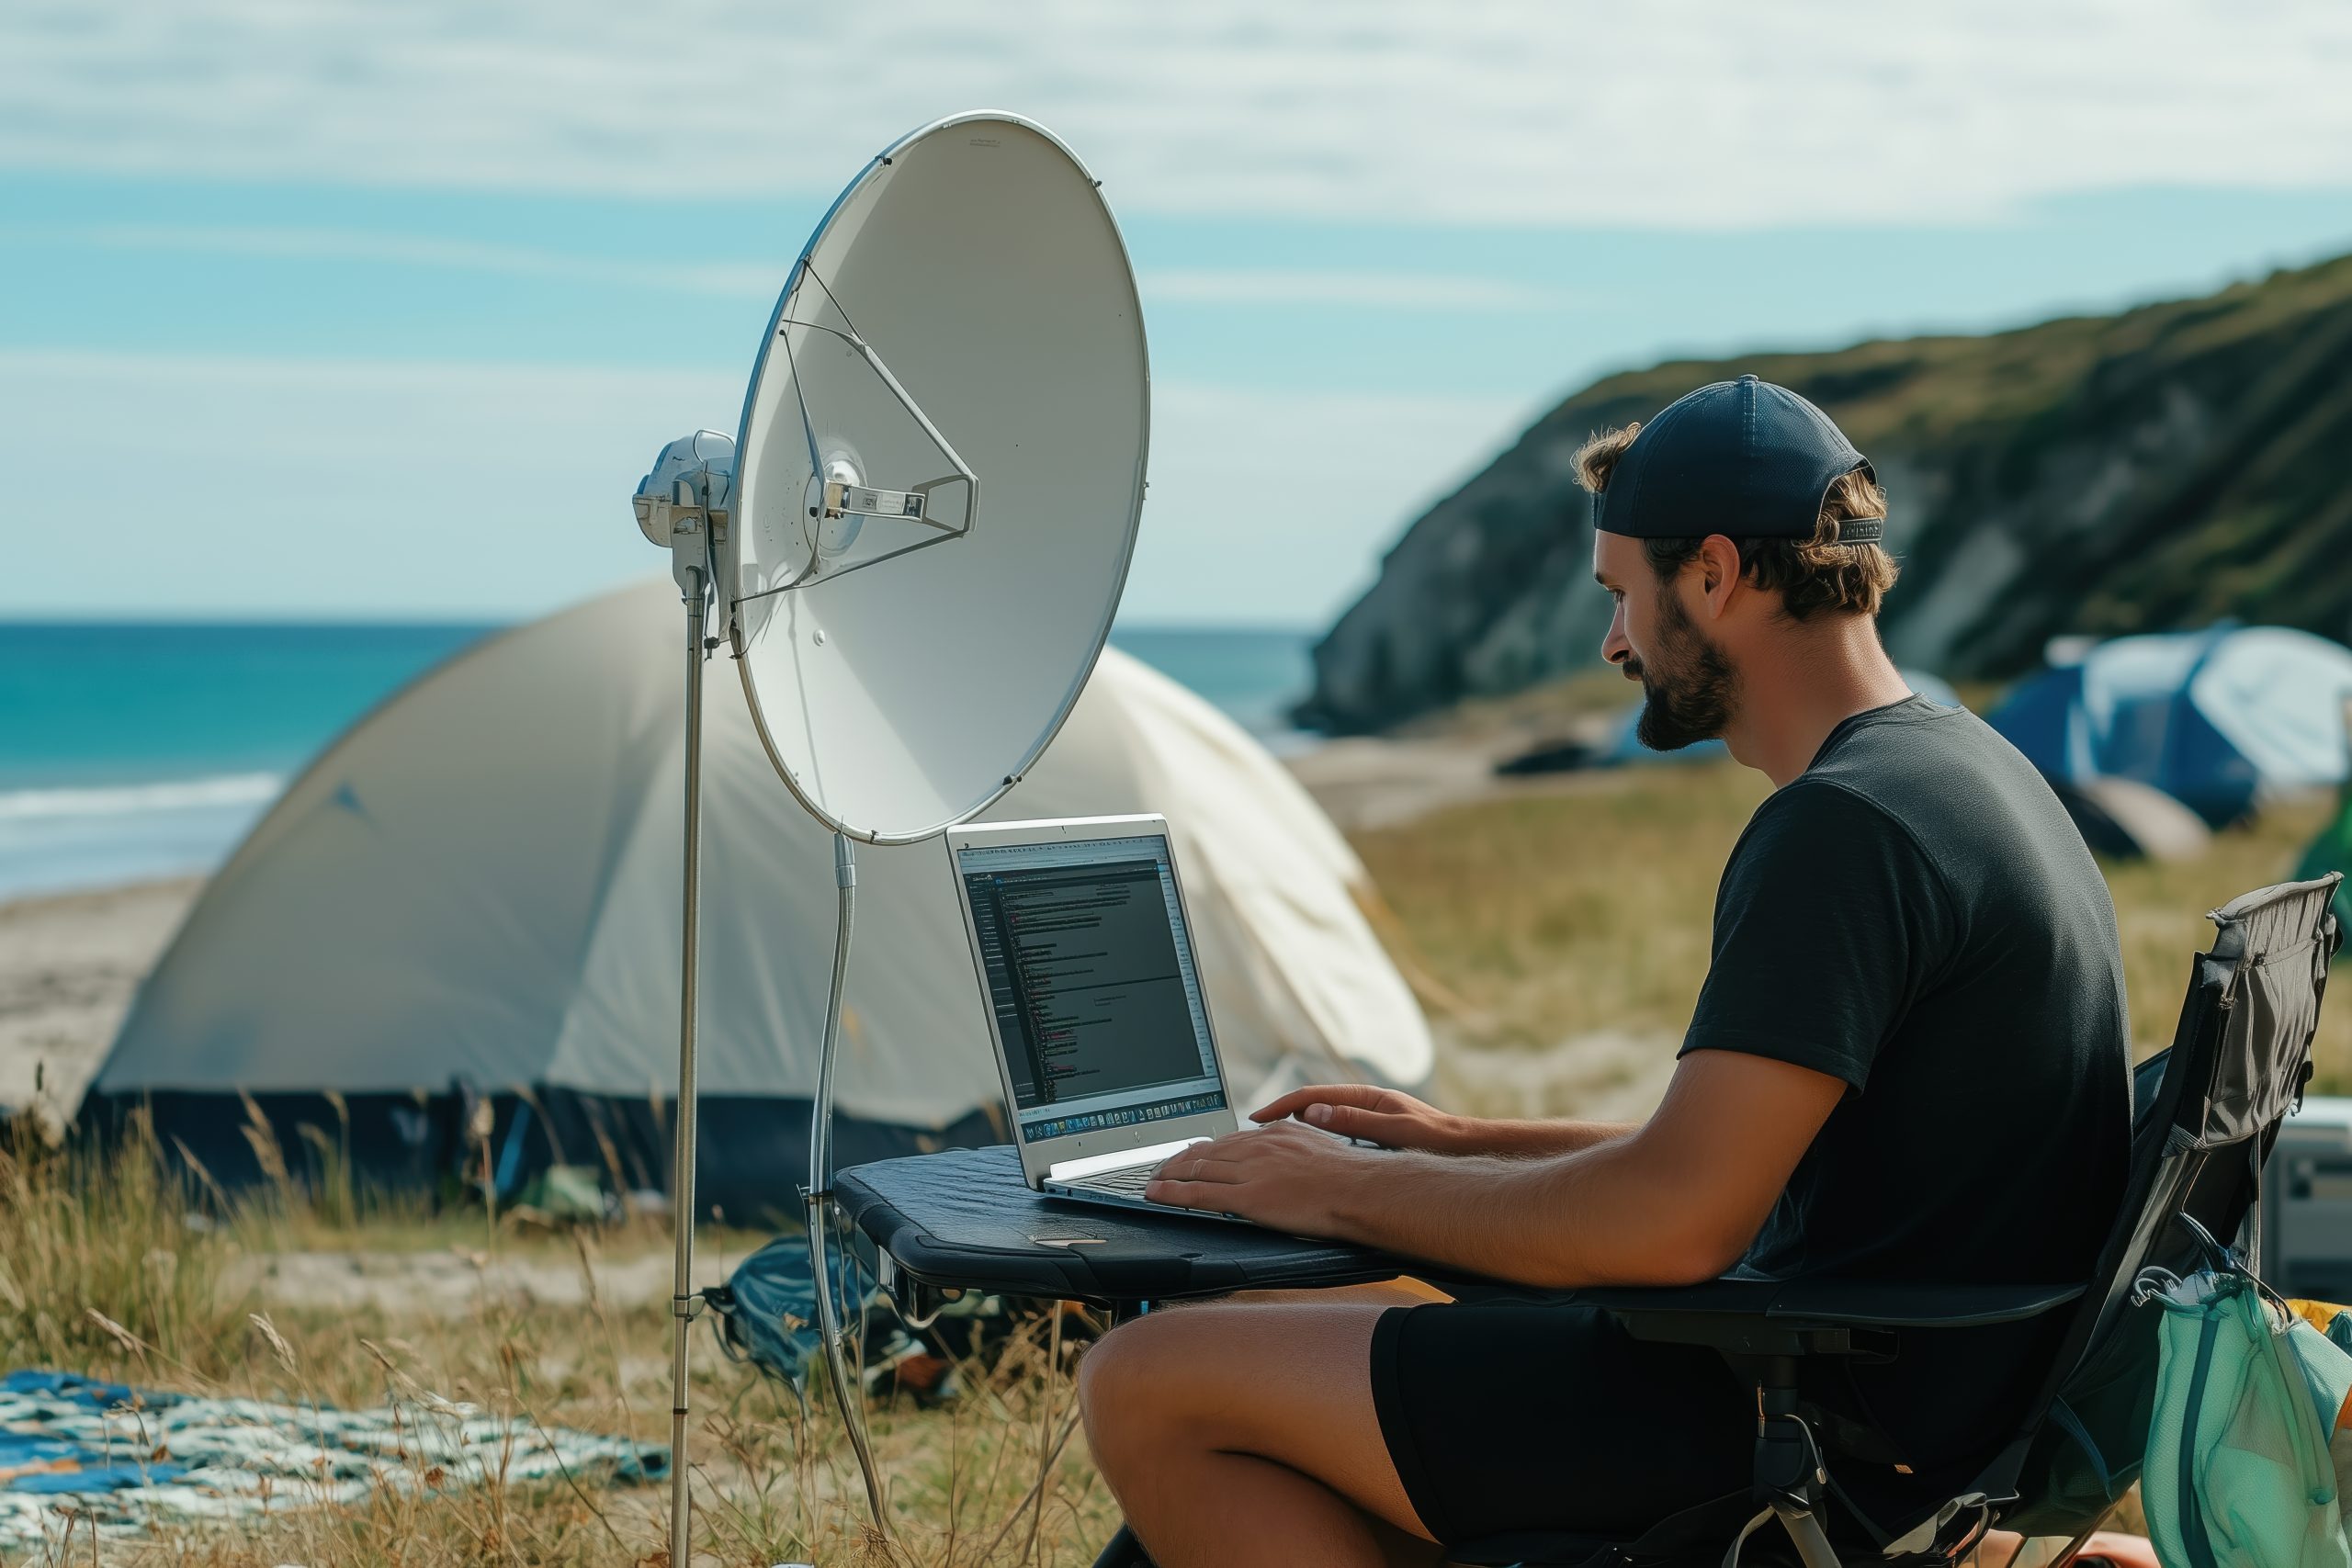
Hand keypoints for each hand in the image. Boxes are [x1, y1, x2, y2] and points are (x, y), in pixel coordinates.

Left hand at [1144, 1120, 1382, 1238]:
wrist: (1362, 1189)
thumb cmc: (1351, 1176)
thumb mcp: (1318, 1148)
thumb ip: (1295, 1148)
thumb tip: (1286, 1154)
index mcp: (1275, 1133)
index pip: (1228, 1139)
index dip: (1203, 1148)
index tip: (1190, 1154)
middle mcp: (1258, 1146)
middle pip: (1206, 1151)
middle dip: (1178, 1160)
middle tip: (1159, 1168)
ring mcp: (1250, 1171)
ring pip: (1197, 1169)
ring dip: (1168, 1175)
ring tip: (1152, 1181)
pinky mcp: (1248, 1197)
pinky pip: (1200, 1194)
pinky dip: (1173, 1193)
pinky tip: (1156, 1195)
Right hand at [1251, 1083, 1468, 1153]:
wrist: (1460, 1146)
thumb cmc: (1432, 1138)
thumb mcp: (1392, 1130)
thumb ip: (1353, 1121)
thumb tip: (1312, 1112)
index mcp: (1363, 1097)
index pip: (1310, 1096)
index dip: (1280, 1106)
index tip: (1256, 1118)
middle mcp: (1361, 1102)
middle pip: (1310, 1103)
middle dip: (1280, 1114)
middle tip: (1253, 1130)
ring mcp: (1365, 1115)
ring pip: (1319, 1117)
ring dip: (1294, 1124)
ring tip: (1270, 1140)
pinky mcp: (1369, 1130)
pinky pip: (1332, 1129)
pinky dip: (1312, 1135)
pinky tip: (1305, 1150)